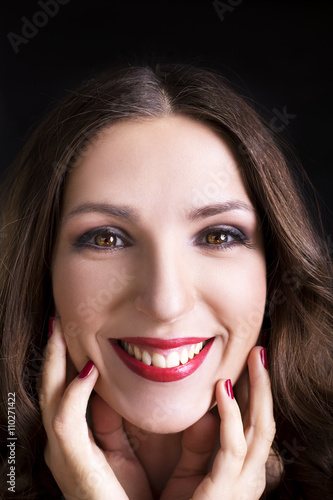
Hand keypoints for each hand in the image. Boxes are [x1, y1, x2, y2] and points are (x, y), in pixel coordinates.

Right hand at [39, 319, 152, 499]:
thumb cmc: (129, 496)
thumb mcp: (125, 451)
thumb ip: (122, 423)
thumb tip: (132, 393)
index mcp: (74, 439)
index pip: (63, 391)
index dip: (64, 362)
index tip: (70, 333)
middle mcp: (62, 443)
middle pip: (50, 388)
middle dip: (52, 354)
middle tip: (56, 322)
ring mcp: (62, 453)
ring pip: (51, 397)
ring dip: (54, 364)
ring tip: (59, 333)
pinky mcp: (72, 463)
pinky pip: (66, 421)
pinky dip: (73, 395)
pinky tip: (87, 372)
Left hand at [160, 347, 274, 499]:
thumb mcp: (190, 474)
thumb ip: (198, 446)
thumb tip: (203, 413)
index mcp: (241, 471)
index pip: (255, 423)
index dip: (256, 392)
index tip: (250, 363)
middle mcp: (248, 476)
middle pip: (265, 420)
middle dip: (264, 384)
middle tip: (260, 351)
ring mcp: (242, 484)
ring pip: (261, 427)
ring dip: (260, 390)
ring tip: (256, 357)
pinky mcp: (226, 490)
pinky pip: (233, 446)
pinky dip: (232, 415)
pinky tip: (224, 389)